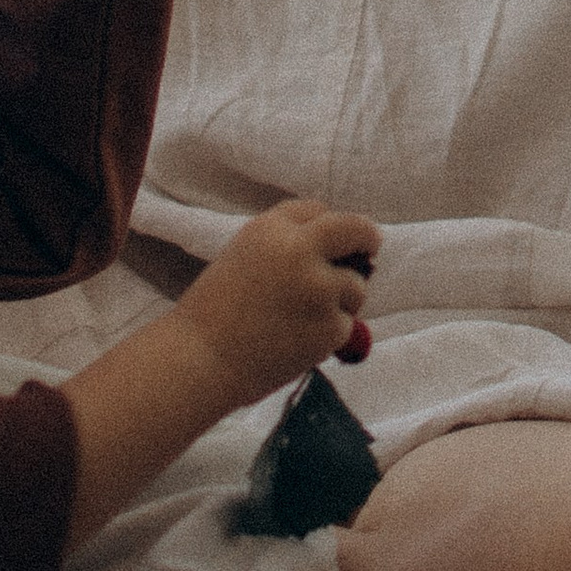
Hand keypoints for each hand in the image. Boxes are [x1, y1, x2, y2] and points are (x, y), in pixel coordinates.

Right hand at [179, 200, 377, 405]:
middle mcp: (300, 250)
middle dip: (366, 238)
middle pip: (354, 229)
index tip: (336, 236)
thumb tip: (342, 248)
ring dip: (342, 300)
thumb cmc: (215, 312)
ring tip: (303, 319)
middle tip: (370, 247)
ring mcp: (318, 288)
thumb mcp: (244, 255)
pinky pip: (345, 325)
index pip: (317, 210)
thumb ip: (287, 243)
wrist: (200, 360)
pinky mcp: (329, 326)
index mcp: (272, 228)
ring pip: (356, 286)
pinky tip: (297, 343)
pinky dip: (329, 335)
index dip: (326, 225)